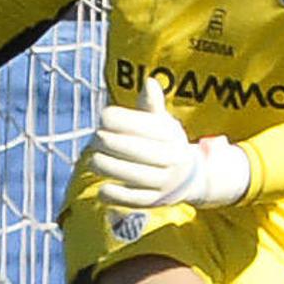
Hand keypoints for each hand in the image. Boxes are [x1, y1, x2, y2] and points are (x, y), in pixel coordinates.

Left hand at [89, 77, 249, 207]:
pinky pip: (132, 199)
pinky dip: (114, 194)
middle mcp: (170, 158)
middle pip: (131, 149)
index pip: (139, 125)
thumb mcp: (163, 122)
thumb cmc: (165, 143)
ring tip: (93, 161)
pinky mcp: (155, 201)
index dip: (116, 119)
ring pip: (129, 174)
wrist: (190, 177)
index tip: (103, 117)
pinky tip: (102, 188)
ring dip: (106, 166)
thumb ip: (152, 104)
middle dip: (107, 142)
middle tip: (95, 139)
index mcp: (170, 135)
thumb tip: (149, 82)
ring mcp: (163, 181)